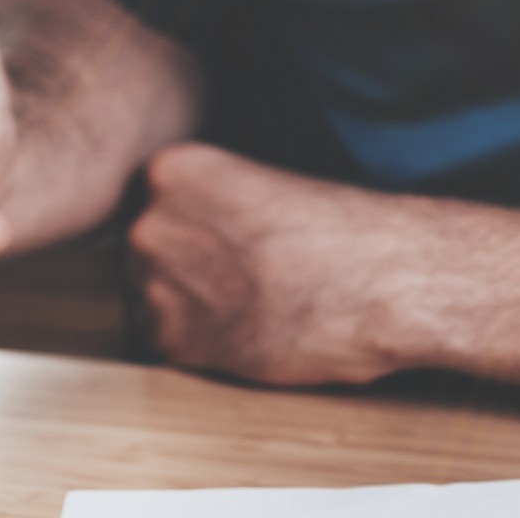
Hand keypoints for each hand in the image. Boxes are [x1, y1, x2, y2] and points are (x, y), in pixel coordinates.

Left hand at [126, 143, 426, 386]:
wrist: (381, 284)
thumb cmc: (338, 231)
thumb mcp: (259, 184)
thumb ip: (204, 201)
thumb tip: (176, 225)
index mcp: (169, 170)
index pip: (144, 202)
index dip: (182, 227)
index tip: (217, 239)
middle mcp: (148, 223)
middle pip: (138, 253)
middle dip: (177, 268)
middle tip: (235, 277)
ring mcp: (155, 286)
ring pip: (146, 302)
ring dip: (184, 309)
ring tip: (246, 305)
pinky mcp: (173, 343)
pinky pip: (165, 347)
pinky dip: (199, 348)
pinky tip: (245, 333)